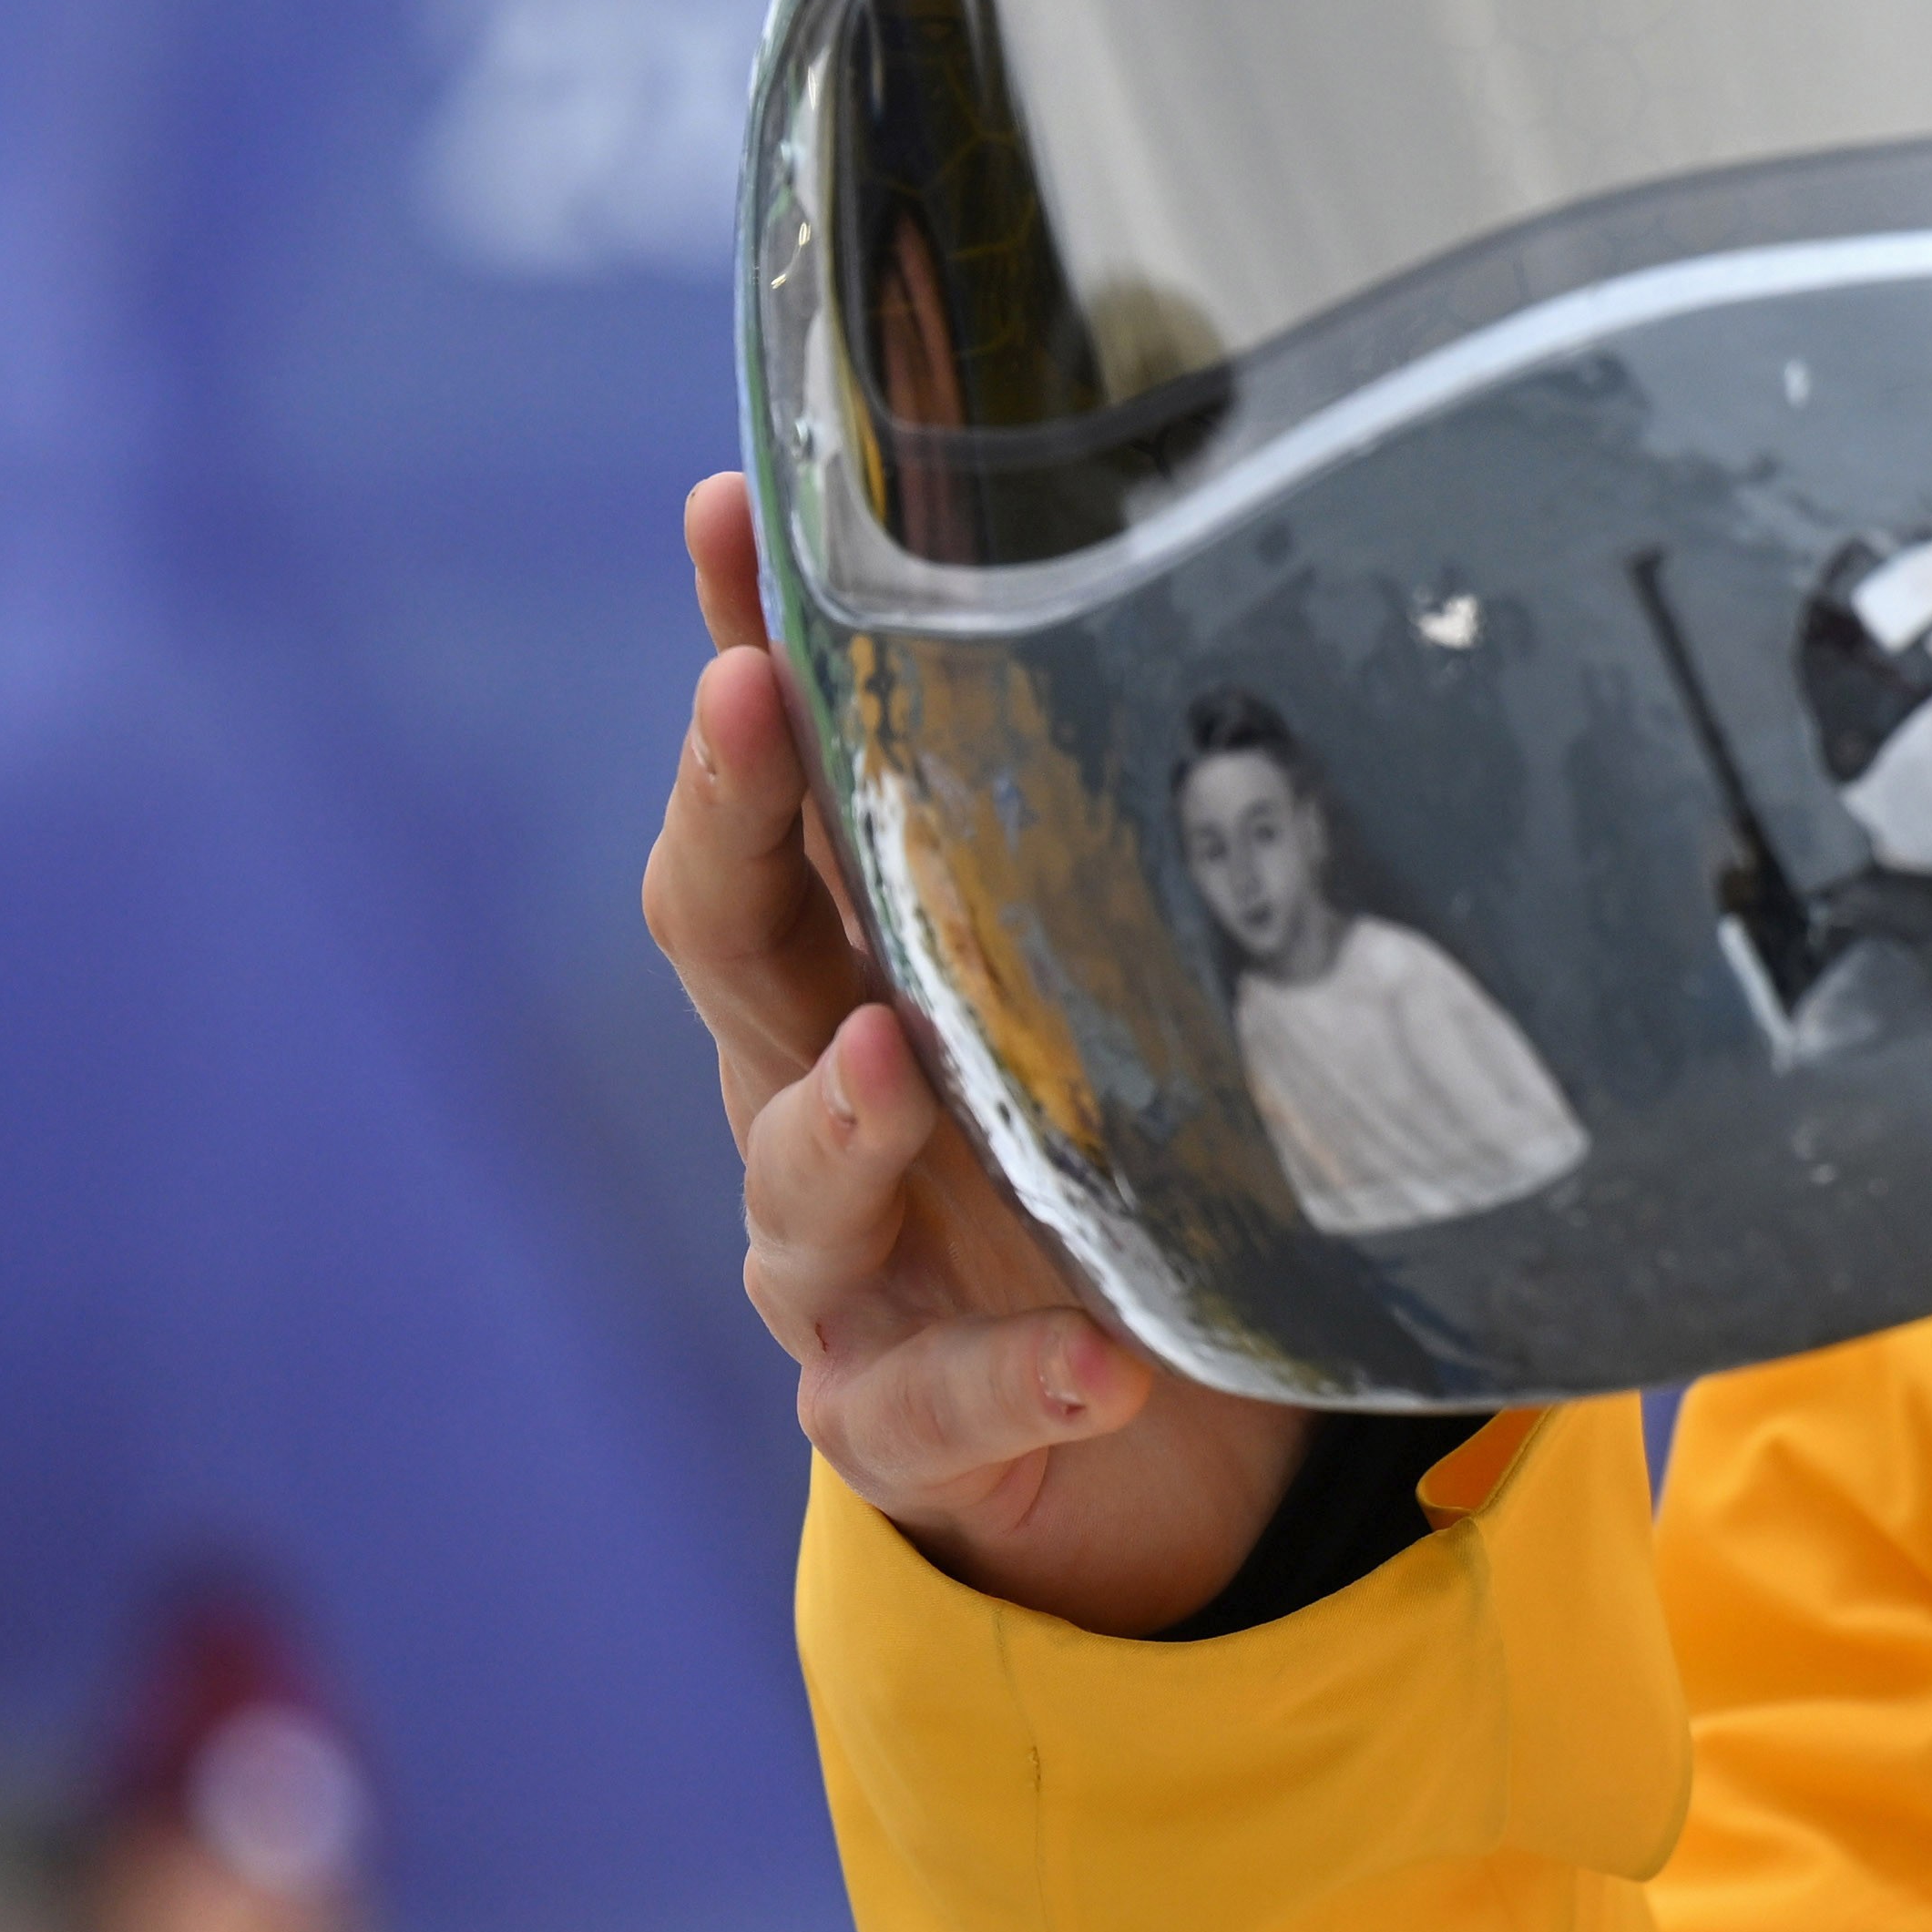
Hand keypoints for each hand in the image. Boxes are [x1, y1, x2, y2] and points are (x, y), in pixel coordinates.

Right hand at [649, 474, 1302, 1630]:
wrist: (1130, 1426)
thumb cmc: (1099, 1150)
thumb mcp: (1103, 983)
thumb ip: (1113, 841)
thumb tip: (1204, 586)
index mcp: (852, 969)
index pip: (771, 793)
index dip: (738, 646)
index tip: (733, 504)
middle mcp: (808, 1095)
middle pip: (727, 945)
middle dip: (728, 819)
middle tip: (745, 702)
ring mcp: (839, 1270)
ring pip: (795, 1184)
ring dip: (841, 1119)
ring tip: (900, 1065)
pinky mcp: (897, 1418)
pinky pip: (932, 1404)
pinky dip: (1011, 1380)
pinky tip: (1095, 1363)